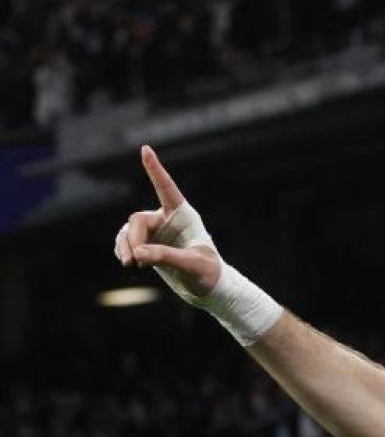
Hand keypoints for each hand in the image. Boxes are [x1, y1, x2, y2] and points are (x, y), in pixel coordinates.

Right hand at [113, 145, 221, 298]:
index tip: (145, 149)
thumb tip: (139, 254)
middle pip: (137, 220)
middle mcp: (167, 219)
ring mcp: (156, 232)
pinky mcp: (149, 245)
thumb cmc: (209, 273)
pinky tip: (127, 261)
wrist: (209, 288)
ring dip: (124, 246)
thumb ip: (166, 257)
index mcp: (183, 216)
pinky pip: (127, 242)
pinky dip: (122, 250)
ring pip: (128, 231)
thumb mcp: (191, 265)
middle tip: (134, 261)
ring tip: (129, 263)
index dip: (155, 169)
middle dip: (132, 239)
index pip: (166, 189)